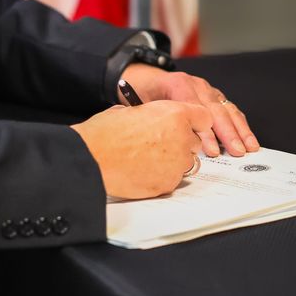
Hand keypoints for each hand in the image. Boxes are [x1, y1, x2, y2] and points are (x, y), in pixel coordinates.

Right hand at [72, 100, 211, 198]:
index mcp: (174, 114)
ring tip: (145, 158)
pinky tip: (141, 170)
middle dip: (181, 141)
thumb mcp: (129, 111)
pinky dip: (161, 175)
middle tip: (158, 142)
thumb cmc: (104, 133)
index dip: (194, 121)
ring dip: (171, 160)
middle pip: (195, 141)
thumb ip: (151, 114)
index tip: (188, 125)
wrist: (91, 158)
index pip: (203, 117)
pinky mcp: (168, 184)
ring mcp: (177, 164)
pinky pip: (172, 178)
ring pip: (184, 162)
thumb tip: (153, 119)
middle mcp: (181, 139)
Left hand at [118, 64, 259, 157]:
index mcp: (177, 83)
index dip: (204, 131)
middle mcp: (196, 84)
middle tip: (236, 151)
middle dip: (227, 132)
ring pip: (227, 108)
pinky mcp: (214, 96)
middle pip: (215, 108)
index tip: (211, 150)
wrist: (147, 79)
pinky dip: (240, 124)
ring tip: (249, 147)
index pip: (195, 108)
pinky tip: (247, 138)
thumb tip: (167, 142)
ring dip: (239, 129)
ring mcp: (207, 89)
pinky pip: (230, 109)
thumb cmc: (143, 94)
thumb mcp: (142, 103)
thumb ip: (155, 118)